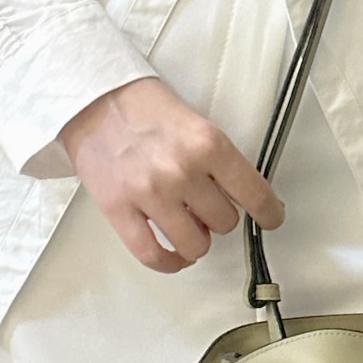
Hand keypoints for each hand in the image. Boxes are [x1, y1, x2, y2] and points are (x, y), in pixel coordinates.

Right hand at [59, 75, 285, 273]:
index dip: (268, 212)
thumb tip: (234, 197)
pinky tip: (175, 257)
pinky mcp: (119, 210)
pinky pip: (153, 255)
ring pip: (195, 244)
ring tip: (190, 227)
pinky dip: (170, 263)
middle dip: (219, 217)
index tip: (271, 218)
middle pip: (225, 221)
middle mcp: (181, 170)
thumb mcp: (195, 122)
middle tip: (207, 207)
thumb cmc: (140, 106)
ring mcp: (150, 193)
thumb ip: (216, 160)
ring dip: (197, 241)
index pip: (254, 193)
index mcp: (207, 143)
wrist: (91, 99)